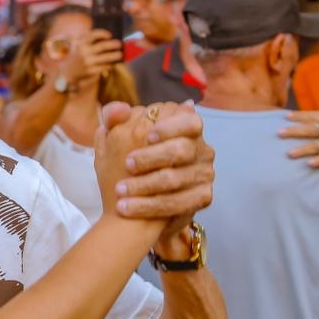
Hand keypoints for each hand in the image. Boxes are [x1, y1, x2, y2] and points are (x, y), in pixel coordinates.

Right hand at [64, 30, 123, 87]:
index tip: (110, 35)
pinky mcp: (90, 71)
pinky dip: (110, 65)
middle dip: (113, 44)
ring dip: (115, 55)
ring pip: (105, 58)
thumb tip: (111, 40)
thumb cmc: (79, 55)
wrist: (68, 71)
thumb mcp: (81, 46)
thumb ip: (92, 41)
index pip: (93, 35)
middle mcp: (84, 52)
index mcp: (82, 43)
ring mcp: (87, 62)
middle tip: (120, 44)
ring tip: (120, 54)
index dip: (102, 33)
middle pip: (102, 46)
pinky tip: (113, 63)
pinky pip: (104, 67)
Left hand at [108, 101, 214, 239]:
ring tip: (120, 190)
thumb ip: (115, 120)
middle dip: (151, 157)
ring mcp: (204, 174)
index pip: (189, 121)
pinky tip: (126, 207)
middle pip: (182, 150)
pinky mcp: (202, 197)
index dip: (169, 127)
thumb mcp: (117, 142)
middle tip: (128, 164)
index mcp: (185, 129)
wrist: (137, 210)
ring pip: (176, 178)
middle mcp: (200, 150)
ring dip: (144, 185)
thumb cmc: (127, 168)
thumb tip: (121, 108)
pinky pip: (179, 203)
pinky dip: (149, 206)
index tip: (147, 136)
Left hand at [280, 111, 318, 167]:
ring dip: (301, 150)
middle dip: (293, 131)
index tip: (285, 116)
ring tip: (288, 153)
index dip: (298, 116)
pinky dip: (318, 161)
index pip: (313, 116)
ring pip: (315, 146)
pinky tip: (308, 164)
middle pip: (309, 130)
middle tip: (278, 133)